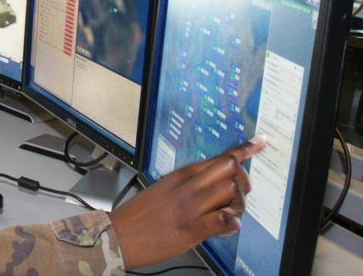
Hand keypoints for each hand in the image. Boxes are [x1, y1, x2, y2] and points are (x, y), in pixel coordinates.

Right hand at [110, 136, 266, 268]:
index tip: (258, 143)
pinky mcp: (191, 228)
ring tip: (229, 214)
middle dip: (243, 180)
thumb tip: (212, 186)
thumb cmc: (139, 215)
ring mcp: (190, 207)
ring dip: (238, 203)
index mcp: (180, 176)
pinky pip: (222, 221)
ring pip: (230, 191)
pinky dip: (231, 224)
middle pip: (229, 168)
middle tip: (240, 193)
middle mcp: (187, 187)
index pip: (217, 157)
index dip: (243, 150)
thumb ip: (188, 186)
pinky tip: (227, 226)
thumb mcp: (163, 190)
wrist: (118, 234)